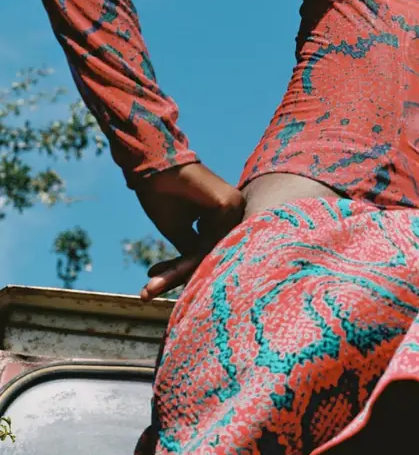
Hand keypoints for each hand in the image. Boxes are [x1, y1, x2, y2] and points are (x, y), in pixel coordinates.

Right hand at [134, 162, 244, 300]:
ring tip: (149, 286)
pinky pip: (207, 245)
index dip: (180, 270)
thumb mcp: (180, 229)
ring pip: (208, 253)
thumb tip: (198, 276)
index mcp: (225, 215)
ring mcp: (234, 208)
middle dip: (177, 276)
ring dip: (176, 272)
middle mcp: (235, 211)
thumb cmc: (163, 192)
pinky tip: (159, 276)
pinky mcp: (227, 206)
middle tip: (147, 291)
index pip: (207, 250)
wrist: (152, 164)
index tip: (152, 284)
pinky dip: (183, 262)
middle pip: (209, 254)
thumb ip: (193, 250)